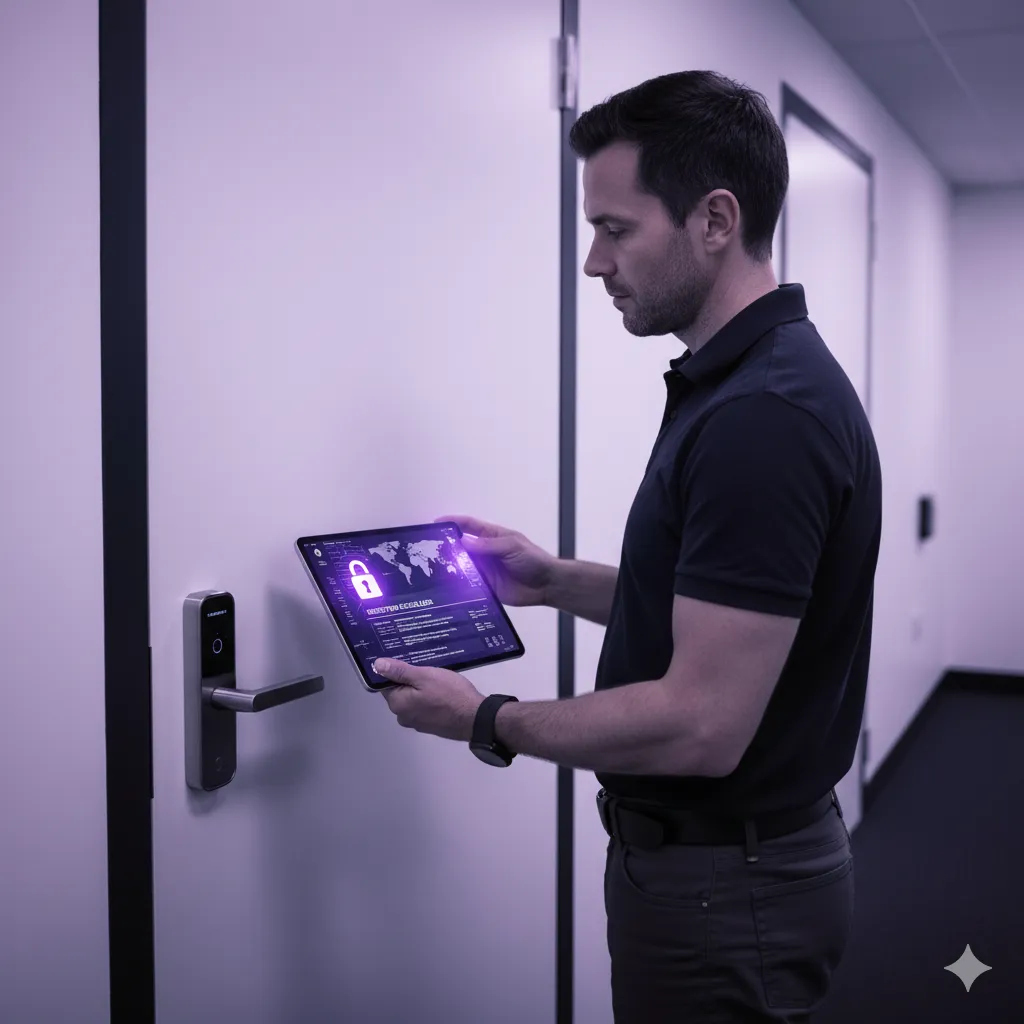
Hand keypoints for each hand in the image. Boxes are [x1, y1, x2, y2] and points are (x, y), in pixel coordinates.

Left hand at [374, 658, 485, 741]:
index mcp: (397, 704)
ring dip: (421, 689)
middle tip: (425, 666)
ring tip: (435, 676)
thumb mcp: (424, 676)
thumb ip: (400, 671)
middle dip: (410, 679)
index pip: (386, 683)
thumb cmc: (449, 694)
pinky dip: (429, 699)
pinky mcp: (431, 726)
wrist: (475, 718)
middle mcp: (403, 716)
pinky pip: (424, 707)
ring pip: (413, 699)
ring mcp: (418, 723)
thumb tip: (377, 665)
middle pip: (400, 692)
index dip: (396, 670)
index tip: (408, 660)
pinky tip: (442, 690)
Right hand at [436, 514, 555, 606]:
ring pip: (461, 566)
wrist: (546, 585)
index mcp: (491, 536)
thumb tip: (463, 542)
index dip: (453, 522)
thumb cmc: (533, 559)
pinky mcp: (484, 586)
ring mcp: (483, 569)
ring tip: (432, 568)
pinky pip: (468, 584)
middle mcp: (484, 552)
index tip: (437, 523)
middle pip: (461, 546)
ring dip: (449, 566)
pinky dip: (458, 584)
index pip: (469, 526)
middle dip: (446, 546)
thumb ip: (488, 545)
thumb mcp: (512, 546)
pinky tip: (446, 586)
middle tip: (427, 549)